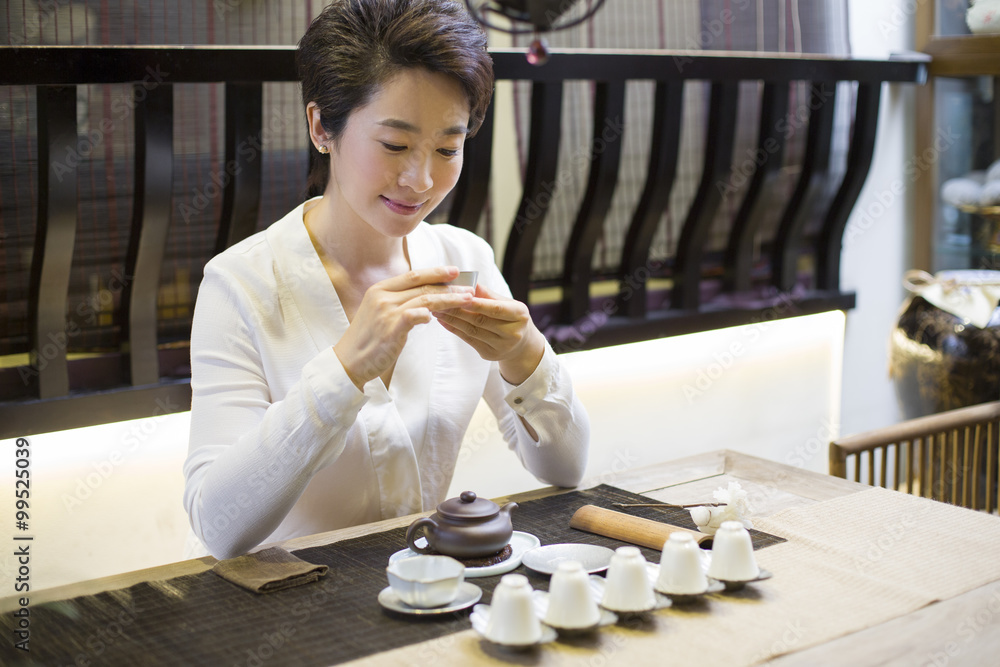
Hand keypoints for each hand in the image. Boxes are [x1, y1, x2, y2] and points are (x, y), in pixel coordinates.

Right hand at [334, 266, 472, 388]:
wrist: (349, 361)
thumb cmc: (367, 339)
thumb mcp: (379, 312)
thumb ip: (398, 301)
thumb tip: (424, 297)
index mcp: (380, 289)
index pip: (413, 275)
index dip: (435, 272)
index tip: (454, 271)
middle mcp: (383, 296)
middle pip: (422, 285)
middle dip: (449, 284)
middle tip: (469, 285)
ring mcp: (386, 311)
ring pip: (425, 299)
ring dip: (449, 299)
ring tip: (467, 299)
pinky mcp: (391, 328)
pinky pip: (416, 315)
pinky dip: (430, 314)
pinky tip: (440, 317)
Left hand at [433, 283, 545, 384]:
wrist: (522, 344)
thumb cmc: (511, 317)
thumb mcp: (507, 303)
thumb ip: (487, 294)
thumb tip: (468, 282)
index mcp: (520, 315)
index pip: (496, 308)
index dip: (477, 303)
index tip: (459, 295)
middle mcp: (513, 333)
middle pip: (481, 320)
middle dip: (458, 310)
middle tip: (440, 300)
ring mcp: (501, 346)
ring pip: (472, 331)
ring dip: (452, 319)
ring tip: (438, 309)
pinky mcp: (490, 354)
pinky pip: (468, 340)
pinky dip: (454, 329)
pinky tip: (443, 321)